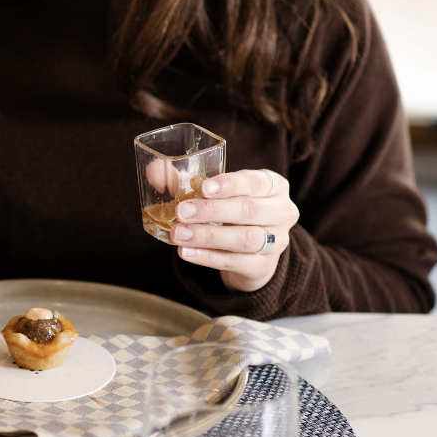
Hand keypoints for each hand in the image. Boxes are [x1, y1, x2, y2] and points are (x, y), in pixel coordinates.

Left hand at [170, 169, 299, 292]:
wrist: (250, 254)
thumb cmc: (231, 213)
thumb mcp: (216, 195)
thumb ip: (186, 181)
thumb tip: (154, 170)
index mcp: (274, 186)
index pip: (256, 181)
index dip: (230, 184)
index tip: (203, 188)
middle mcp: (282, 212)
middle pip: (249, 210)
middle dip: (212, 211)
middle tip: (181, 212)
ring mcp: (276, 241)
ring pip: (244, 238)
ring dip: (208, 236)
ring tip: (179, 235)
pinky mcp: (263, 266)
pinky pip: (235, 261)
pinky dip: (208, 257)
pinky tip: (186, 253)